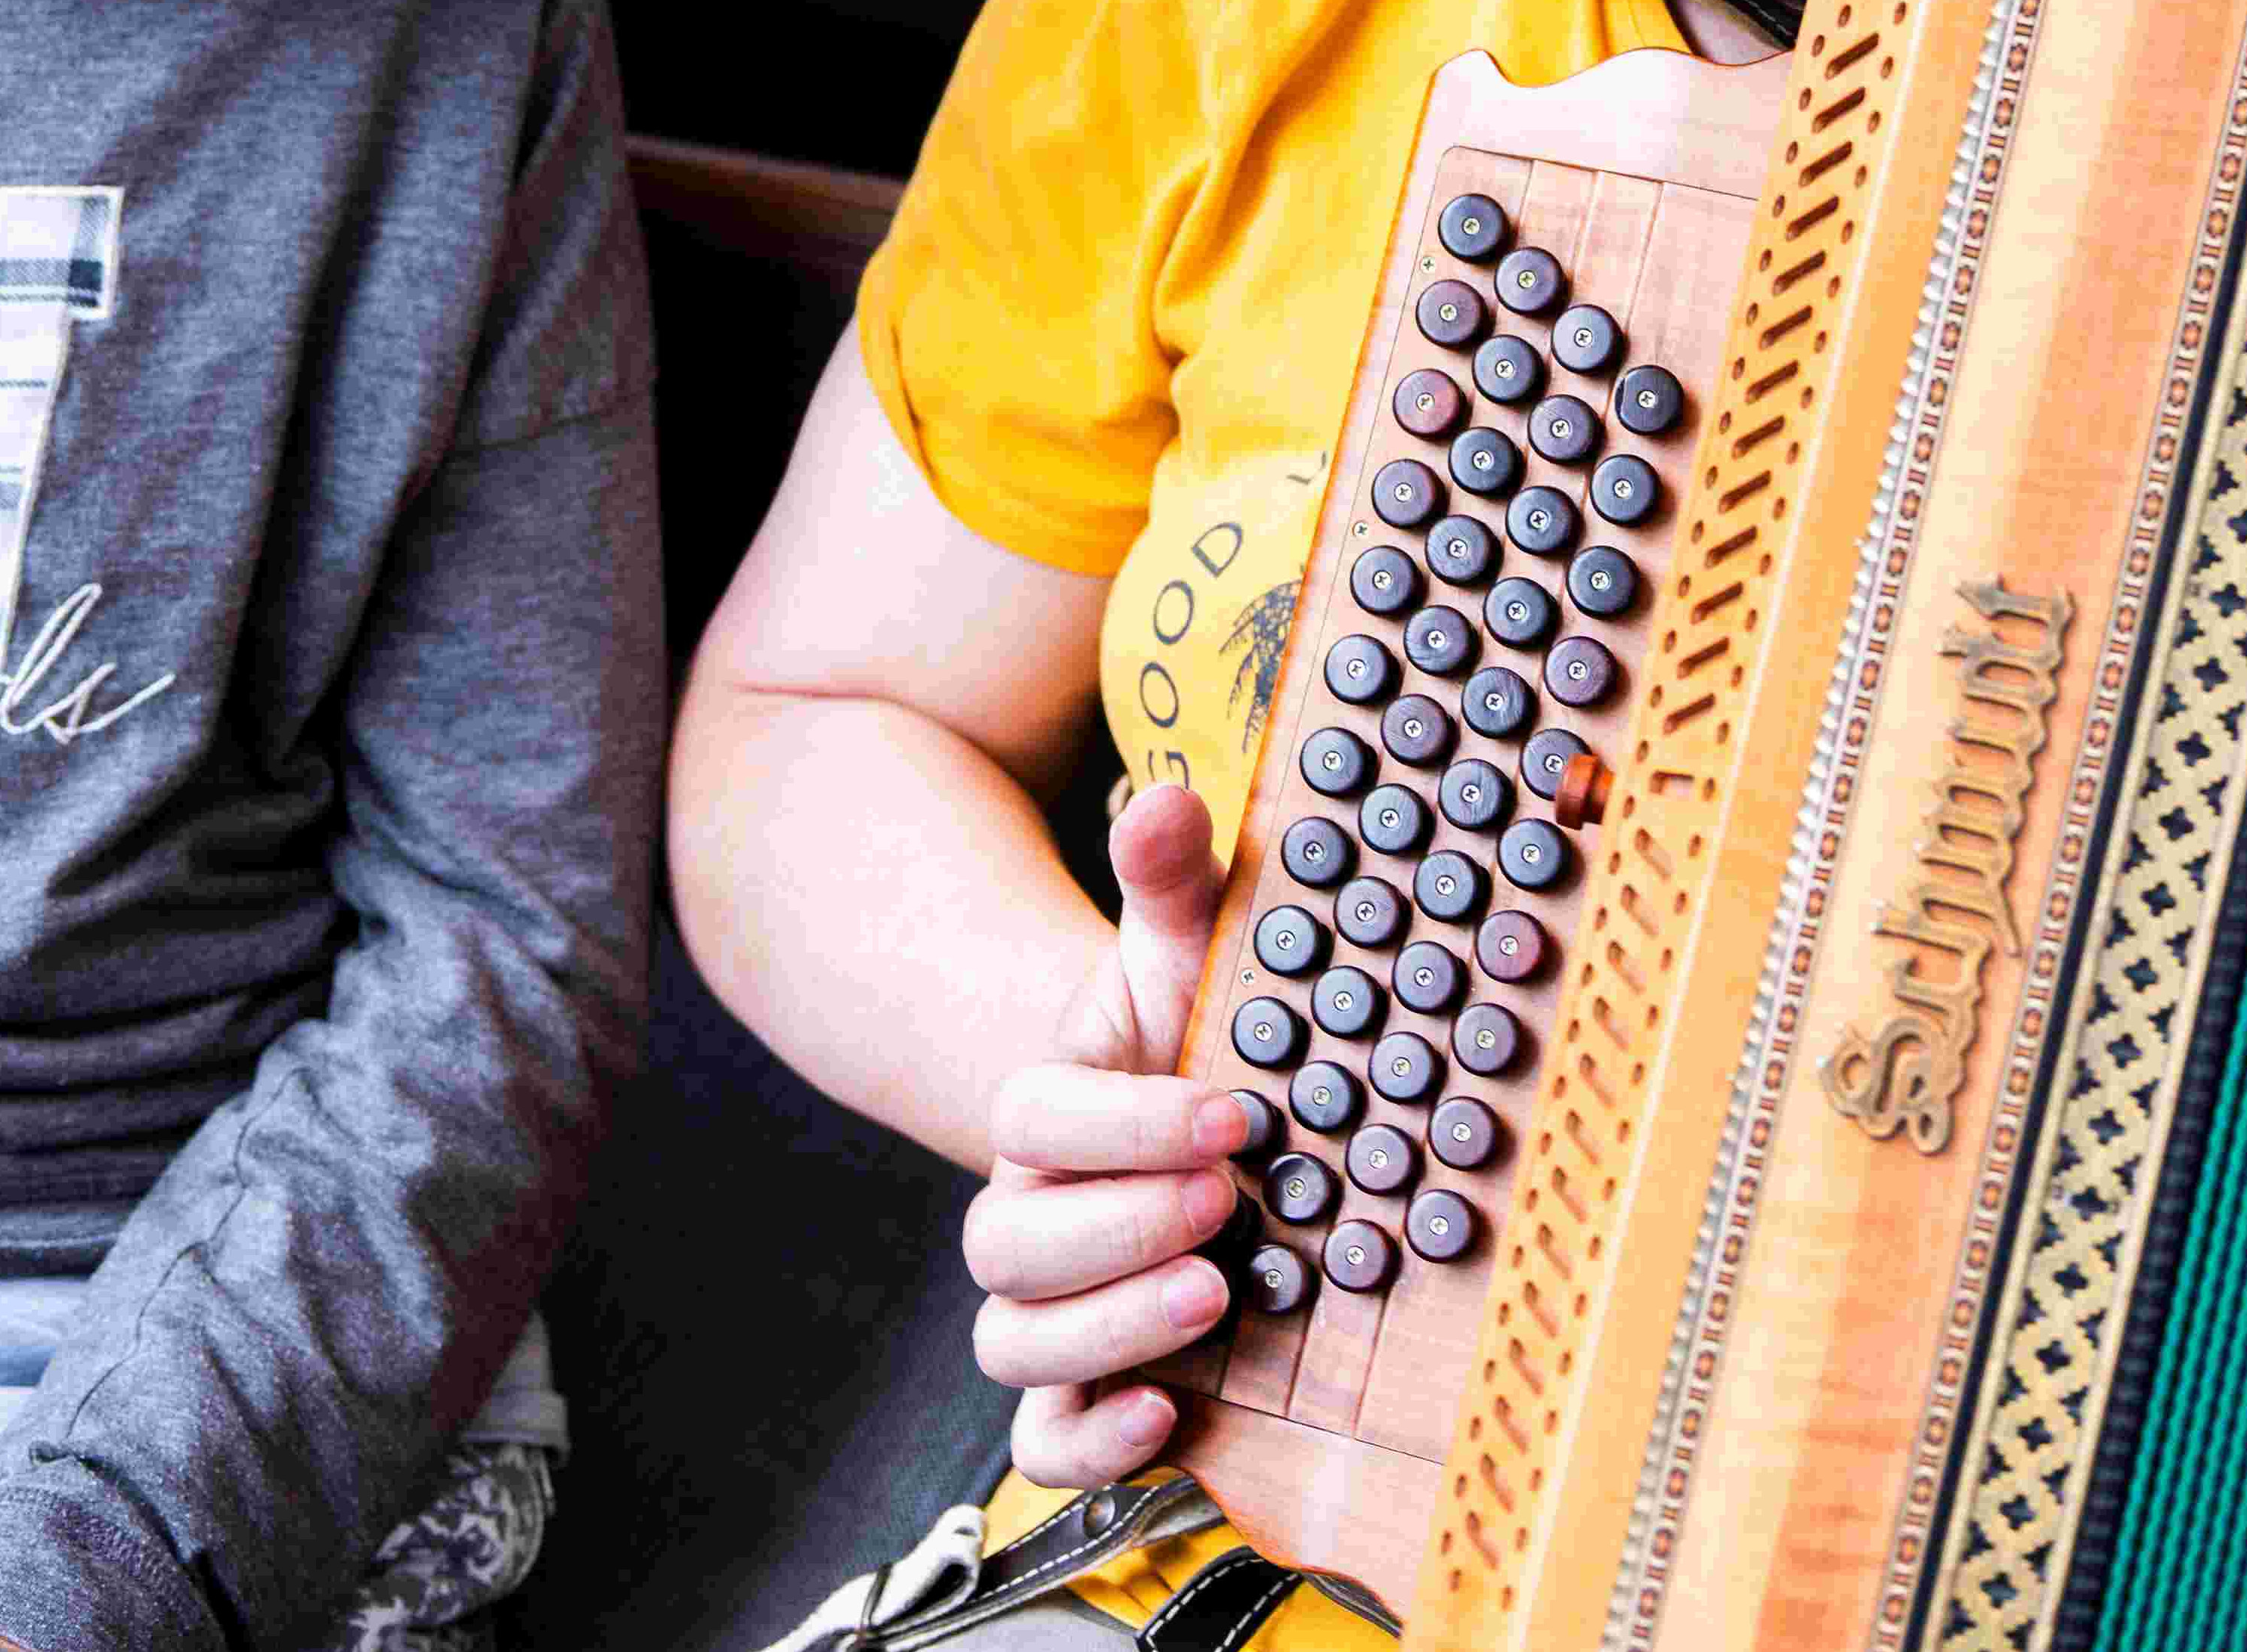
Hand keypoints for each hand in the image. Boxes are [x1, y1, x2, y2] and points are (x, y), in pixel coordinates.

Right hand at [977, 779, 1267, 1487]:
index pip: (1032, 1117)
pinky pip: (1044, 1445)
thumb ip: (1176, 883)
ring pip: (1015, 1344)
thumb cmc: (1201, 1045)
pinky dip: (1092, 1441)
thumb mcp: (1197, 961)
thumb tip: (1168, 801)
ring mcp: (1052, 1313)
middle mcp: (1030, 1217)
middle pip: (1009, 1241)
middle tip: (1229, 1200)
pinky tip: (1169, 1410)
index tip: (1237, 1111)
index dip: (1125, 1121)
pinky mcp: (1090, 1395)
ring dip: (1107, 1324)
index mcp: (1048, 1114)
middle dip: (1119, 1222)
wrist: (1212, 1141)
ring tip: (1209, 1295)